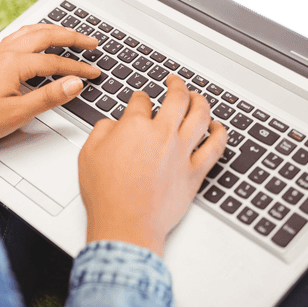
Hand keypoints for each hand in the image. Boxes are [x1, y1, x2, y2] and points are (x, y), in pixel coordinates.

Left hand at [0, 23, 101, 146]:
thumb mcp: (17, 113)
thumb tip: (74, 84)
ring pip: (32, 30)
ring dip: (55, 30)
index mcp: (15, 63)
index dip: (78, 68)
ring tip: (71, 34)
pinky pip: (20, 34)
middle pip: (47, 35)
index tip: (93, 73)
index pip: (56, 63)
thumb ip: (49, 97)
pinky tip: (38, 38)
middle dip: (73, 36)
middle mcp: (6, 52)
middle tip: (92, 41)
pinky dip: (37, 32)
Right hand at [78, 73, 227, 255]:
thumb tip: (112, 124)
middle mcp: (162, 134)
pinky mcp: (194, 172)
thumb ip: (101, 131)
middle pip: (177, 98)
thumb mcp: (88, 155)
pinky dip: (219, 133)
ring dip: (200, 101)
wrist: (126, 224)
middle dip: (176, 84)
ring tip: (197, 97)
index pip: (141, 100)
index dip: (139, 96)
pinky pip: (215, 147)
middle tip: (174, 82)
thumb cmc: (107, 195)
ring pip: (200, 115)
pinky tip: (217, 128)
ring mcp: (181, 152)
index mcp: (135, 126)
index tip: (140, 99)